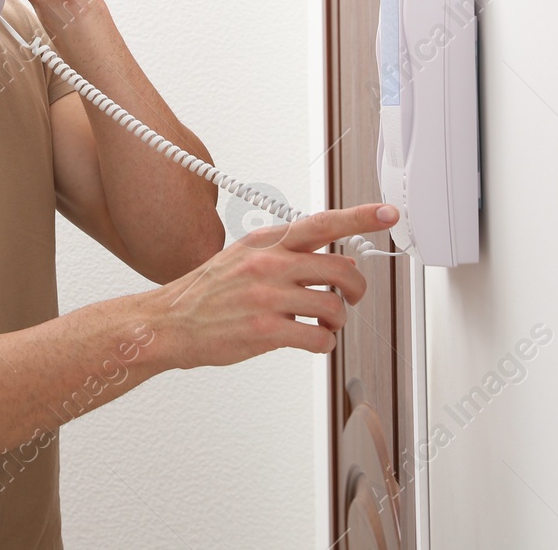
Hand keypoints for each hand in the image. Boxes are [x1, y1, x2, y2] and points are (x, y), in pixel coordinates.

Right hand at [147, 202, 400, 370]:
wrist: (169, 323)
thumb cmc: (207, 293)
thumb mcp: (244, 258)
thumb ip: (289, 256)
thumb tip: (338, 262)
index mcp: (265, 242)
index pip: (323, 223)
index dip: (360, 217)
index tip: (388, 213)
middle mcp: (268, 264)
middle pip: (340, 269)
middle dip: (356, 288)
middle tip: (351, 297)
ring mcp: (267, 297)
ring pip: (334, 306)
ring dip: (338, 321)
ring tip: (325, 325)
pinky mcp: (265, 331)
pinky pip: (318, 338)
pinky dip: (325, 344)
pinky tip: (313, 342)